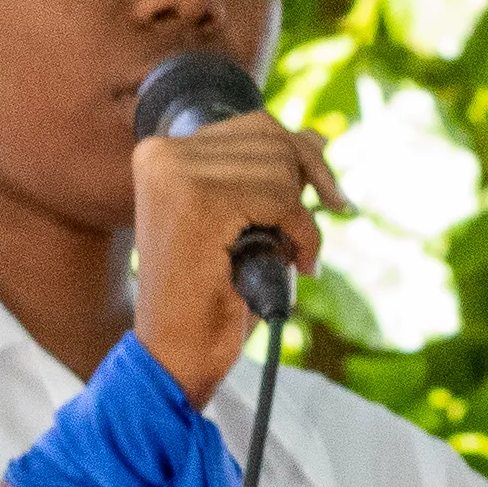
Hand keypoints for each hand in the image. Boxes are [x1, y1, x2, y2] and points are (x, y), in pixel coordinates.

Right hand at [128, 112, 340, 407]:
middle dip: (307, 184)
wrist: (175, 361)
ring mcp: (175, 174)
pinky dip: (302, 234)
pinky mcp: (199, 202)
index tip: (326, 198)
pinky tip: (298, 265)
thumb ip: (270, 174)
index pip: (255, 126)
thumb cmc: (209, 301)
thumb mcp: (244, 223)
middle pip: (271, 136)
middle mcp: (161, 154)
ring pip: (280, 165)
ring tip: (285, 256)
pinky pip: (281, 198)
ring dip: (298, 216)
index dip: (299, 163)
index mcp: (161, 154)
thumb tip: (317, 136)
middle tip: (305, 239)